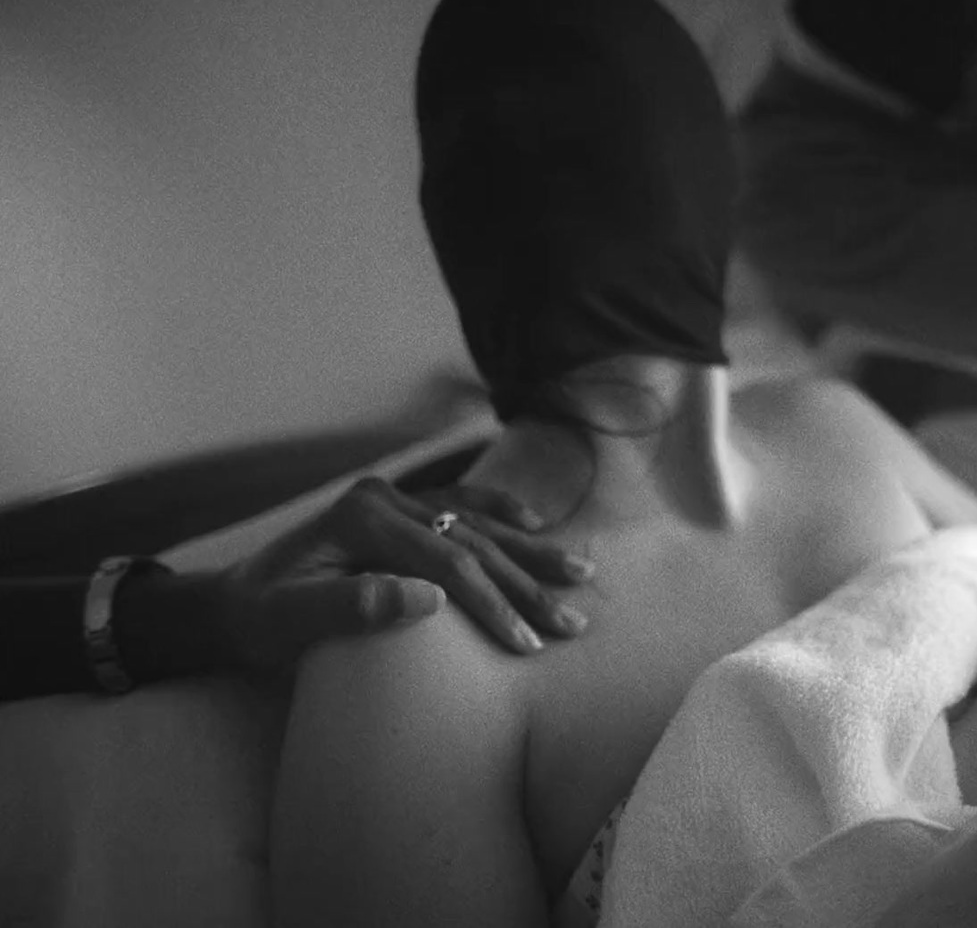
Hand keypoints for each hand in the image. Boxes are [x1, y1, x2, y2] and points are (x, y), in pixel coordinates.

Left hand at [211, 477, 593, 669]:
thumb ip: (351, 607)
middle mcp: (383, 499)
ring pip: (477, 521)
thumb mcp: (288, 624)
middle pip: (473, 540)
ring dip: (530, 550)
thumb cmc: (257, 623)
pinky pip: (461, 505)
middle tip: (574, 620)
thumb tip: (427, 599)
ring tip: (582, 571)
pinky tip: (532, 525)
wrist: (229, 606)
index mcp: (362, 519)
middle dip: (527, 583)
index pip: (447, 560)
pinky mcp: (399, 511)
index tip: (527, 643)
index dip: (492, 602)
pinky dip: (500, 514)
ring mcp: (393, 500)